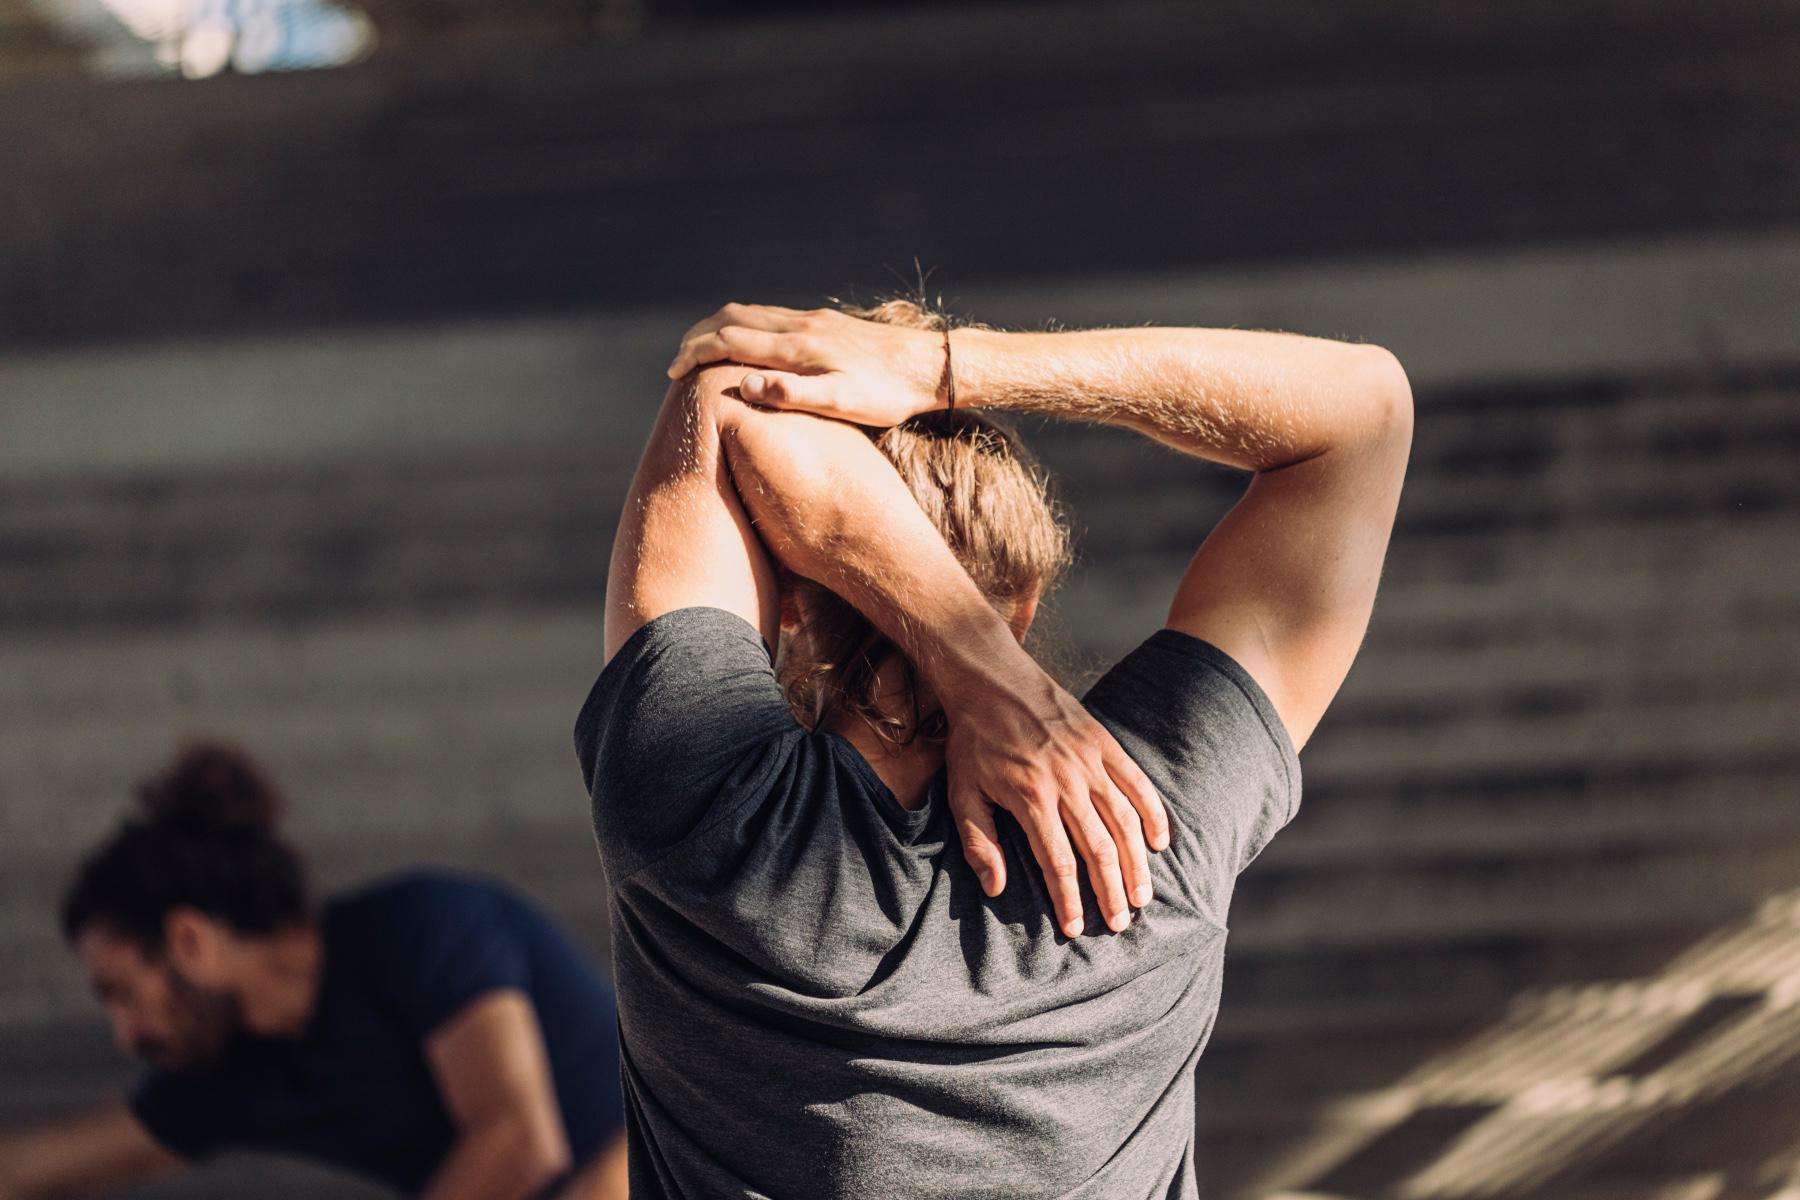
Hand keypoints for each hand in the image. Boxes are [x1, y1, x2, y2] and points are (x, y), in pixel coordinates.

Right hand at [665, 303, 943, 426]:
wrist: (929, 365)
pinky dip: (744, 324)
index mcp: (798, 348)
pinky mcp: (824, 322)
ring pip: (750, 312)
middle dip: (697, 336)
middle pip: (732, 318)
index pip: (729, 342)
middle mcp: (800, 326)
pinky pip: (771, 315)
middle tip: (677, 361)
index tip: (672, 373)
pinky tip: (747, 343)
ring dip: (718, 327)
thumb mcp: (842, 403)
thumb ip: (792, 395)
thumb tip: (743, 385)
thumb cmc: (888, 394)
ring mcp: (812, 320)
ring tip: (701, 350)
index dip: (695, 354)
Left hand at [940, 658, 1169, 936]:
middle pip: (1098, 848)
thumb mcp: (961, 791)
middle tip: (1119, 924)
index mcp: (1030, 798)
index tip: (1076, 929)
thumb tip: (996, 889)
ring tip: (1142, 896)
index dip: (1069, 900)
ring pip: (1123, 821)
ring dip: (1136, 863)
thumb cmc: (974, 741)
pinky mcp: (1104, 742)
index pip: (1057, 862)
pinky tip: (1158, 842)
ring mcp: (1090, 760)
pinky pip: (1137, 783)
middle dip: (1110, 892)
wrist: (991, 679)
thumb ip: (979, 841)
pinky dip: (1152, 813)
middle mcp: (1066, 781)